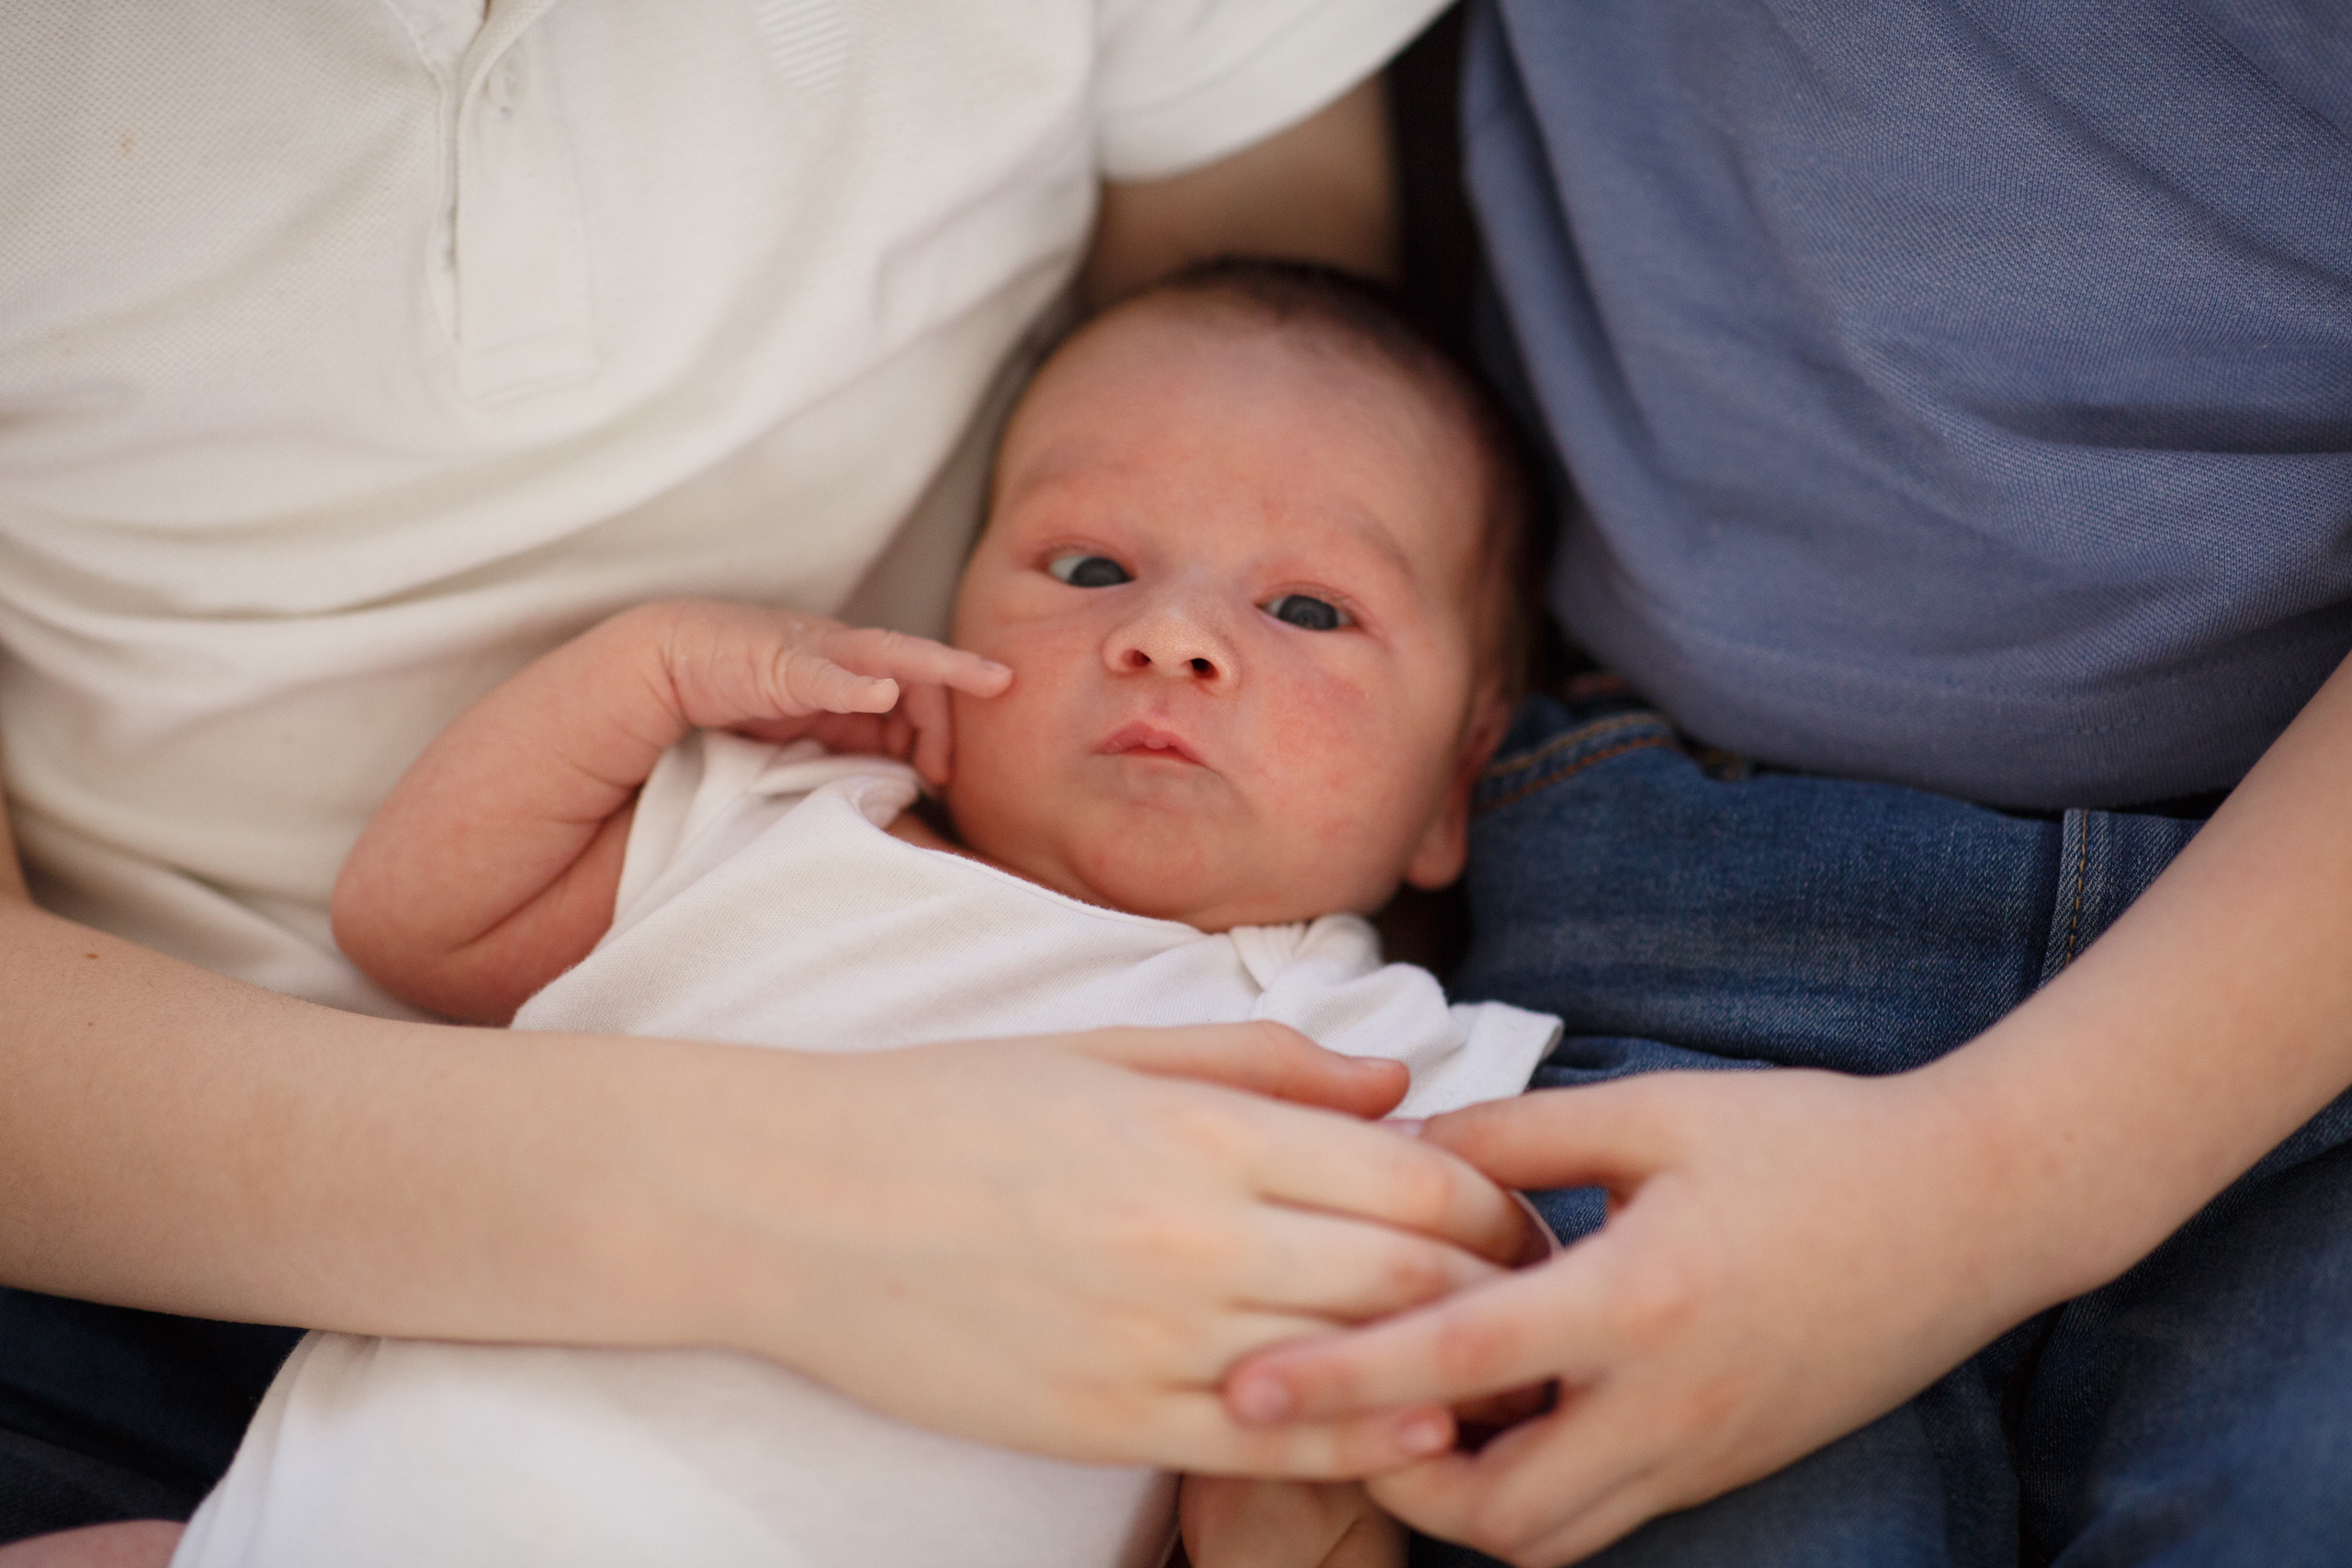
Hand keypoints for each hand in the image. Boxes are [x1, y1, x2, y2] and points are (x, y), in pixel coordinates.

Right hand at [629, 600, 1010, 784]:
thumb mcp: (810, 733)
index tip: (943, 779)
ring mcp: (817, 652)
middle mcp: (847, 655)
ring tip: (983, 681)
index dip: (942, 732)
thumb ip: (852, 750)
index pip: (921, 694)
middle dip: (951, 713)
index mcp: (857, 674)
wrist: (672, 660)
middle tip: (953, 768)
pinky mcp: (779, 662)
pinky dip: (855, 685)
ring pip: (892, 656)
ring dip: (939, 673)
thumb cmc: (743, 696)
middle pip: (921, 674)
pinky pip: (823, 674)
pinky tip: (882, 692)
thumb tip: (898, 787)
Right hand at [661, 1022, 1533, 1476]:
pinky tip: (1406, 1430)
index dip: (1494, 1203)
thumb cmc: (950, 1107)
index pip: (1412, 1177)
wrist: (794, 1201)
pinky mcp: (1108, 1419)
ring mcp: (1155, 1337)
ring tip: (1498, 1366)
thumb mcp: (1108, 1048)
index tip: (1516, 1212)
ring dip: (1451, 1368)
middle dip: (1501, 1285)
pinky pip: (1270, 1445)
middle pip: (1413, 1274)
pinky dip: (1357, 1441)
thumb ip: (1266, 1062)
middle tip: (1535, 1292)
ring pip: (1359, 1364)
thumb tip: (1401, 1085)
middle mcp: (1197, 1234)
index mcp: (1204, 1127)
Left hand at [1217, 1068, 2050, 1564]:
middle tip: (1330, 1408)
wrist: (1972, 1207)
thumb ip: (1514, 1138)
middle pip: (1493, 1511)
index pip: (1455, 1365)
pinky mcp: (1726, 1465)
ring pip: (1549, 1538)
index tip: (1243, 1390)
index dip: (1338, 1379)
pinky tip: (1501, 1410)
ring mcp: (1705, 1452)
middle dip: (1390, 1478)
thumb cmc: (1809, 1141)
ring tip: (1410, 1413)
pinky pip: (1604, 1514)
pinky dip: (1531, 1486)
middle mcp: (1670, 1404)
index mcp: (1641, 1300)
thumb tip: (1396, 1155)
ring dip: (1460, 1498)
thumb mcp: (1653, 1113)